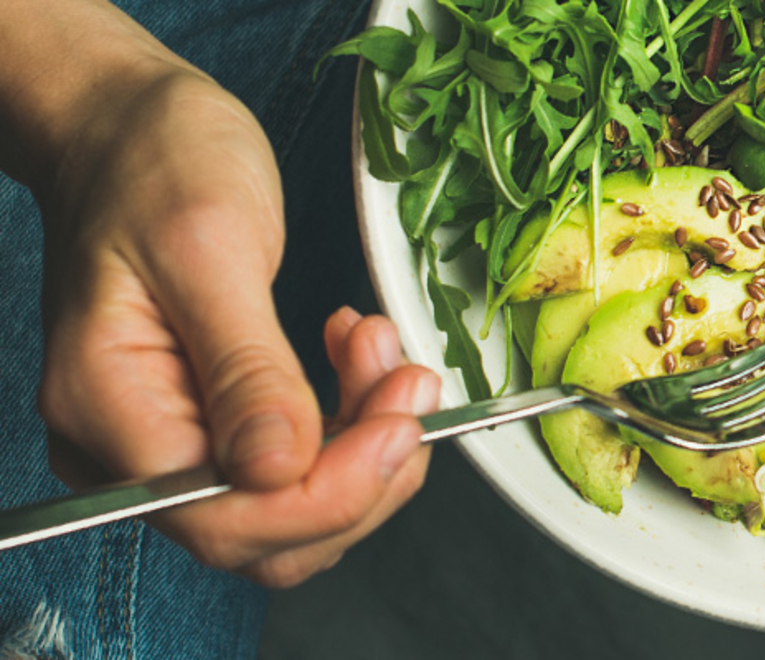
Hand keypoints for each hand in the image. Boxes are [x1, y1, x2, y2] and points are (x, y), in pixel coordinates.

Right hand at [27, 43, 438, 584]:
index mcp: (109, 406)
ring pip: (293, 502)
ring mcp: (168, 437)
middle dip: (362, 468)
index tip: (403, 426)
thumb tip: (279, 469)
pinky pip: (292, 460)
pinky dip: (347, 421)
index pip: (226, 519)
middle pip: (269, 530)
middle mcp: (129, 445)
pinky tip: (356, 357)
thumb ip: (246, 370)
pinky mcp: (207, 420)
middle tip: (410, 382)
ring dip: (363, 439)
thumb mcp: (211, 248)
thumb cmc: (154, 163)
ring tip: (381, 350)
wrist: (127, 127)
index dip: (332, 495)